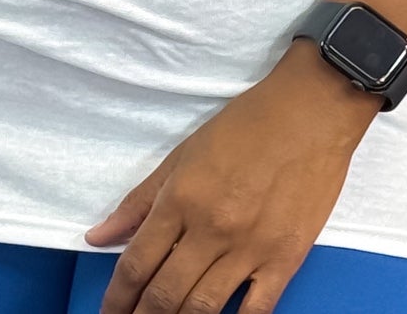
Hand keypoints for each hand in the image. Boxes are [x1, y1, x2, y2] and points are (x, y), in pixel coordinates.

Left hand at [85, 39, 381, 313]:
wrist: (310, 112)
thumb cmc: (245, 126)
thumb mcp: (182, 154)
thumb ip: (139, 201)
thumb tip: (97, 236)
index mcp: (181, 199)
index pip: (136, 264)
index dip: (116, 298)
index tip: (108, 312)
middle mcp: (211, 229)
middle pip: (165, 294)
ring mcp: (250, 248)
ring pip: (204, 308)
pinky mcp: (286, 259)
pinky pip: (256, 310)